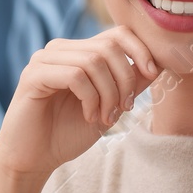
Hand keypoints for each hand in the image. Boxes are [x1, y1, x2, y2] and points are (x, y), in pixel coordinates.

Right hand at [0, 27, 159, 192]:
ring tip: (106, 118)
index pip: (117, 33)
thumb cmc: (66, 133)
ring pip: (93, 61)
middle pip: (108, 46)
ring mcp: (44, 60)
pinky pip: (75, 76)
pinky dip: (90, 99)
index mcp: (77, 52)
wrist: (33, 159)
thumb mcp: (109, 107)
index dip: (140, 50)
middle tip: (124, 109)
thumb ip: (129, 85)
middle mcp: (59, 50)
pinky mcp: (33, 76)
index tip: (152, 75)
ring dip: (109, 94)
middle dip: (125, 79)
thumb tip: (159, 64)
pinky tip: (88, 117)